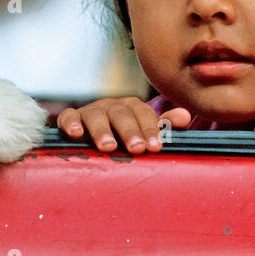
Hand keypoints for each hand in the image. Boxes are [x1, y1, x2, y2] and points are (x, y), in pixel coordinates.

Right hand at [57, 97, 191, 153]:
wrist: (92, 134)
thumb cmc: (125, 135)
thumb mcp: (144, 131)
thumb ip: (164, 125)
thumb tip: (185, 116)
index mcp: (132, 108)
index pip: (144, 114)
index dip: (151, 129)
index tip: (155, 148)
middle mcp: (112, 106)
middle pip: (122, 115)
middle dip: (130, 132)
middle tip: (137, 149)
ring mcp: (91, 111)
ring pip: (96, 115)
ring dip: (103, 130)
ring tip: (108, 147)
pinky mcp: (72, 118)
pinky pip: (69, 116)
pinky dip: (72, 123)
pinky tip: (77, 134)